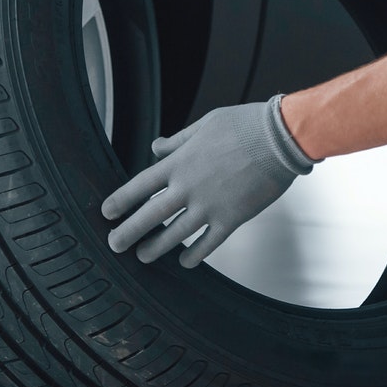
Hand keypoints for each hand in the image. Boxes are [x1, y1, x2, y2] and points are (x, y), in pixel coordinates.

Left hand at [100, 97, 315, 266]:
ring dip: (155, 248)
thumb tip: (156, 147)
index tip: (107, 212)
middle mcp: (189, 187)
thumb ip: (179, 140)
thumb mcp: (206, 124)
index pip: (140, 185)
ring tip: (143, 257)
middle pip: (150, 215)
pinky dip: (194, 255)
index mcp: (180, 162)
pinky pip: (208, 243)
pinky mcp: (231, 218)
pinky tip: (185, 262)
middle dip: (128, 232)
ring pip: (174, 234)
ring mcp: (209, 206)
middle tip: (114, 245)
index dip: (121, 200)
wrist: (280, 138)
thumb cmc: (245, 125)